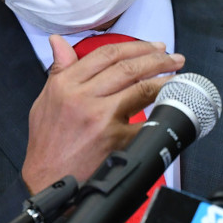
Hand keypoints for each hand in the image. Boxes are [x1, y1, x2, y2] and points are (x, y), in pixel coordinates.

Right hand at [22, 35, 184, 192]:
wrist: (48, 179)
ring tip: (177, 77)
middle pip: (128, 68)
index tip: (152, 47)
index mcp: (66, 85)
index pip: (106, 54)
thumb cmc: (48, 143)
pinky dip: (160, 113)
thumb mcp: (45, 100)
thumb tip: (59, 43)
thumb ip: (59, 70)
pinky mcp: (115, 139)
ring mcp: (101, 118)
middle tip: (173, 58)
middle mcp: (83, 98)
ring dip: (164, 81)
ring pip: (141, 89)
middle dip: (156, 59)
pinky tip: (169, 107)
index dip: (135, 46)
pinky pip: (145, 122)